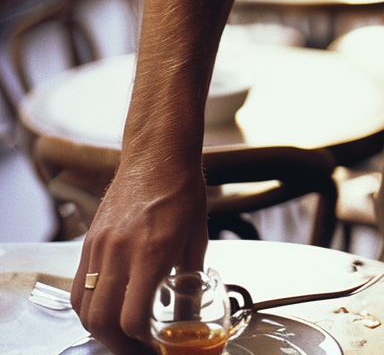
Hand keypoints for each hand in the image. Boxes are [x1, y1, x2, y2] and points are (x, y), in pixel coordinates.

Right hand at [71, 157, 207, 354]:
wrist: (158, 155)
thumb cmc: (182, 191)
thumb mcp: (196, 238)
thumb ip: (190, 280)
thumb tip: (189, 315)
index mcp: (152, 252)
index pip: (131, 318)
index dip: (140, 342)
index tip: (152, 345)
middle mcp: (120, 252)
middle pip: (101, 321)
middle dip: (117, 345)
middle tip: (136, 347)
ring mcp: (100, 246)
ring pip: (84, 307)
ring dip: (100, 329)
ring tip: (120, 333)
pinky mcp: (89, 241)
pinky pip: (78, 285)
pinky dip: (88, 306)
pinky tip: (106, 307)